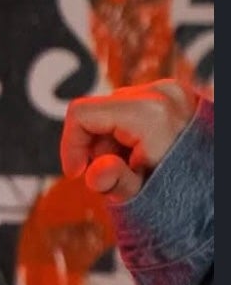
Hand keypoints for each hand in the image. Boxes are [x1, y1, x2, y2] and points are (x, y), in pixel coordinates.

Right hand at [60, 78, 200, 204]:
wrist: (213, 187)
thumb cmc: (178, 193)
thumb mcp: (142, 194)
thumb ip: (114, 181)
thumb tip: (92, 174)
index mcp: (150, 113)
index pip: (82, 114)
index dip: (71, 145)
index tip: (77, 174)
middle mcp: (162, 92)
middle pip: (98, 111)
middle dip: (97, 146)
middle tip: (120, 173)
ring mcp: (171, 89)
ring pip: (114, 110)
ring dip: (113, 140)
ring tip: (136, 165)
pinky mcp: (174, 93)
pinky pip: (133, 108)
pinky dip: (129, 132)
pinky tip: (145, 152)